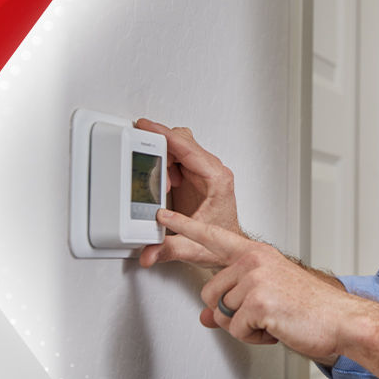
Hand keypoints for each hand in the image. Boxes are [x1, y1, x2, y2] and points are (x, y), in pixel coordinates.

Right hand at [134, 119, 241, 268]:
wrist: (231, 250)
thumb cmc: (223, 243)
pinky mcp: (196, 177)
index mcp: (217, 179)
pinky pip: (177, 159)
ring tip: (160, 186)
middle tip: (149, 167)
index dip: (164, 135)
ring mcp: (205, 172)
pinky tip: (164, 186)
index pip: (187, 147)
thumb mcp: (193, 248)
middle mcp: (213, 171)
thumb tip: (148, 252)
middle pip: (182, 142)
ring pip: (179, 148)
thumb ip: (168, 249)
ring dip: (163, 161)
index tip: (147, 127)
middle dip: (161, 150)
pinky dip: (165, 168)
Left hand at [160, 209, 374, 362]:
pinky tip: (275, 327)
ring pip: (223, 314)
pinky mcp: (259, 303)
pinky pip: (237, 330)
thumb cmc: (311, 305)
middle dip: (230, 312)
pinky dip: (255, 337)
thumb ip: (234, 300)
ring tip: (272, 319)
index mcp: (256, 254)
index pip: (213, 237)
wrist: (341, 319)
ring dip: (244, 326)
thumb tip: (208, 316)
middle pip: (210, 292)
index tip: (163, 216)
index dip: (185, 226)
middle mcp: (254, 262)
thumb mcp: (267, 295)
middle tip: (260, 313)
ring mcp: (256, 280)